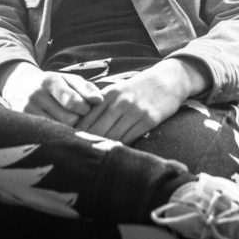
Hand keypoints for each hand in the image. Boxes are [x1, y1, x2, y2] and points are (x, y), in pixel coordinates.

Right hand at [0, 62, 103, 126]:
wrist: (19, 87)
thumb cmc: (54, 85)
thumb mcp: (69, 80)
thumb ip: (86, 88)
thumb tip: (99, 100)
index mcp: (50, 81)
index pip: (74, 102)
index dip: (84, 108)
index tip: (84, 107)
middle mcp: (36, 95)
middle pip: (68, 119)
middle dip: (76, 118)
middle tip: (74, 114)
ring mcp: (27, 111)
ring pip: (59, 129)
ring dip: (67, 127)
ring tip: (64, 120)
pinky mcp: (23, 123)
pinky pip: (48, 135)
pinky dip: (56, 133)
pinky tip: (56, 127)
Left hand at [77, 59, 209, 143]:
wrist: (167, 81)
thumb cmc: (138, 88)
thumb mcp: (118, 90)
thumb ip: (101, 105)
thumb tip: (82, 124)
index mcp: (109, 94)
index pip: (87, 118)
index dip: (78, 133)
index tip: (71, 144)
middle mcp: (120, 102)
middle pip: (97, 129)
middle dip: (88, 143)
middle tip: (79, 155)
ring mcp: (135, 111)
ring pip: (113, 135)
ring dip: (103, 147)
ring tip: (95, 158)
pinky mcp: (148, 120)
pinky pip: (130, 138)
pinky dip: (120, 146)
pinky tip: (115, 152)